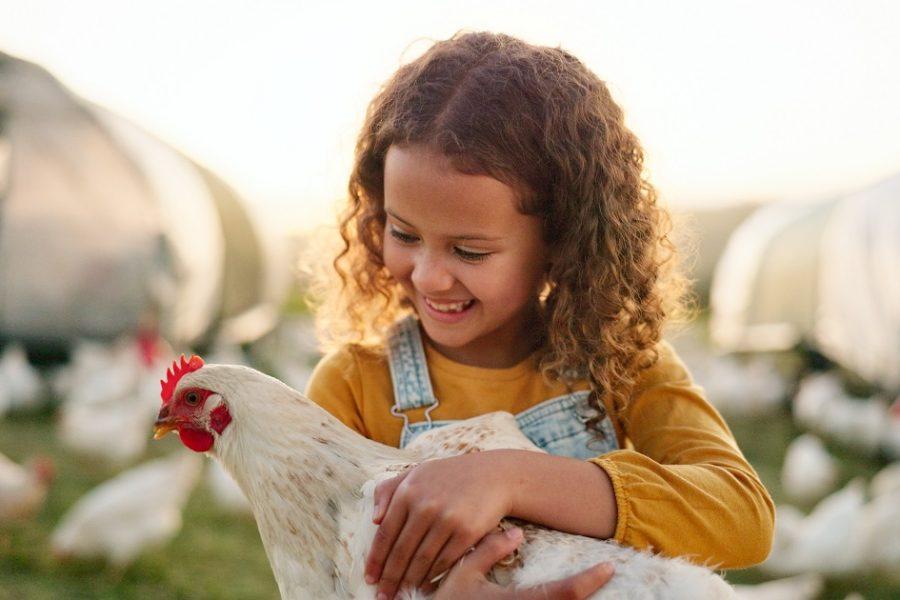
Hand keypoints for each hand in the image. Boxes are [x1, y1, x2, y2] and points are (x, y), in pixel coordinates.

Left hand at [365, 452, 513, 599]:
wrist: (494, 476)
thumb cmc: (451, 476)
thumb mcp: (418, 473)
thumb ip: (390, 489)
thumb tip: (374, 519)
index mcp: (408, 491)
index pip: (385, 533)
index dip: (375, 559)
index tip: (370, 577)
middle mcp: (425, 505)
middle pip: (401, 551)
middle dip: (390, 578)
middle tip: (383, 595)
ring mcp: (446, 519)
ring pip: (421, 560)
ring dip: (409, 582)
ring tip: (401, 595)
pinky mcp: (467, 532)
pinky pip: (444, 562)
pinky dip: (432, 578)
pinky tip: (425, 586)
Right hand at [435, 527, 614, 598]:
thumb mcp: (462, 574)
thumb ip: (488, 552)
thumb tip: (516, 532)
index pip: (563, 594)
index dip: (589, 581)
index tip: (608, 566)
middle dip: (589, 590)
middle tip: (607, 571)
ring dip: (574, 597)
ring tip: (590, 579)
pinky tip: (563, 592)